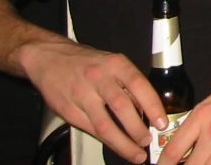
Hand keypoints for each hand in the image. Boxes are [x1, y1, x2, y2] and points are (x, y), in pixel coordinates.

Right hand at [19, 38, 166, 163]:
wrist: (48, 57)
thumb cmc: (85, 61)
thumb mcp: (110, 62)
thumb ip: (127, 83)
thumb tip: (147, 107)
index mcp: (114, 63)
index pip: (138, 84)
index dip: (152, 105)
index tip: (162, 122)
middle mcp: (99, 78)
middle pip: (122, 107)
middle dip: (137, 129)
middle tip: (148, 141)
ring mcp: (82, 95)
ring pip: (105, 124)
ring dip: (123, 143)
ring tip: (136, 153)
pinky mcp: (69, 111)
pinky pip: (91, 129)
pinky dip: (106, 141)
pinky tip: (116, 146)